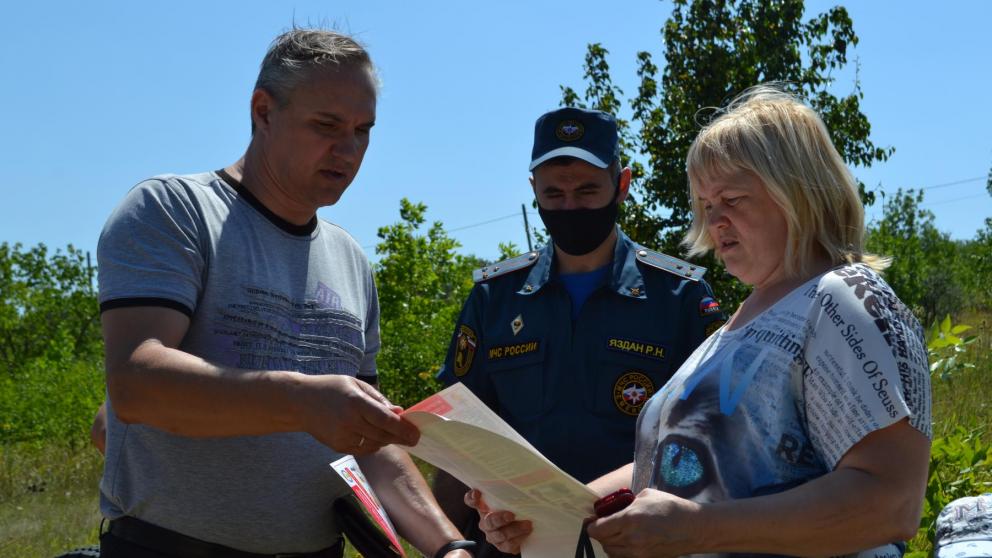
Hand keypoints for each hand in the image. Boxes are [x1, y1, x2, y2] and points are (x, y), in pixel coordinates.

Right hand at [299, 375, 419, 454]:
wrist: (300, 402)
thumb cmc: (331, 389)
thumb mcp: (356, 384)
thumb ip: (379, 399)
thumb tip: (400, 412)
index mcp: (356, 402)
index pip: (386, 420)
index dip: (404, 429)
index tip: (417, 434)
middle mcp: (350, 421)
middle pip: (383, 435)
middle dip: (400, 437)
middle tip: (412, 437)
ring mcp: (342, 436)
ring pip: (375, 444)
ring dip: (386, 440)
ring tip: (390, 433)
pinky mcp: (337, 446)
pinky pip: (363, 449)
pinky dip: (372, 444)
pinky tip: (372, 436)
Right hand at [464, 489, 532, 553]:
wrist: (526, 528)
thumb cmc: (517, 507)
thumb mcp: (513, 497)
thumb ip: (512, 490)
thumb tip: (525, 476)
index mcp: (484, 507)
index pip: (471, 501)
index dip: (472, 498)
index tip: (478, 493)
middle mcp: (486, 522)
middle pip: (488, 522)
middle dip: (499, 518)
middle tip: (511, 515)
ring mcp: (493, 535)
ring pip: (499, 535)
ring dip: (514, 529)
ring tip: (527, 525)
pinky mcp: (502, 545)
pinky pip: (508, 544)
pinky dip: (518, 539)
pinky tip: (527, 533)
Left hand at [586, 488, 701, 557]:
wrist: (693, 527)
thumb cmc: (671, 507)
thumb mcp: (645, 496)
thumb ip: (627, 503)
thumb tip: (616, 508)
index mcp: (629, 519)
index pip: (597, 529)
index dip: (591, 524)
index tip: (592, 520)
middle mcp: (631, 539)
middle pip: (602, 541)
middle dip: (600, 533)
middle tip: (604, 524)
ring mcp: (638, 552)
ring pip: (611, 552)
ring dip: (609, 543)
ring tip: (615, 533)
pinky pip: (624, 557)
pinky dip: (620, 551)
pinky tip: (626, 542)